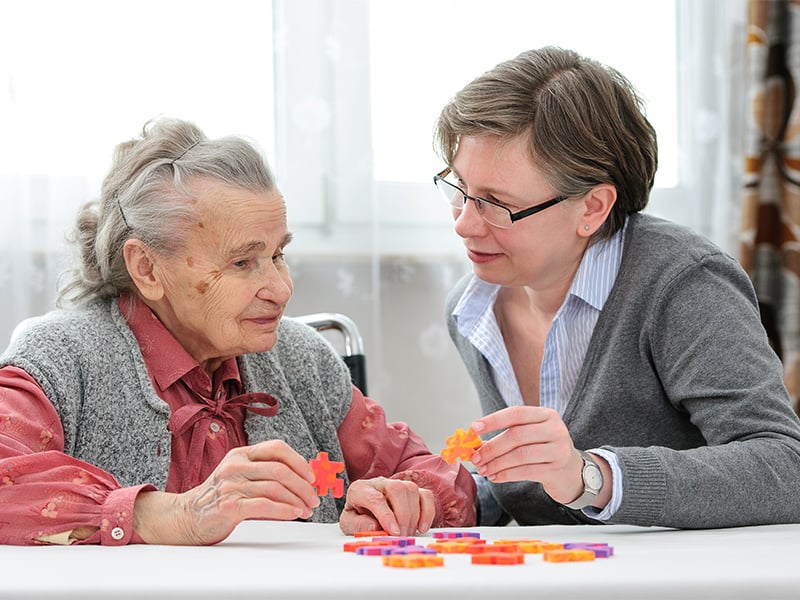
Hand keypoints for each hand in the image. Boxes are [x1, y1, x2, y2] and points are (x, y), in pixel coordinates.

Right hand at [133, 440, 319, 544]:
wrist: (187, 517)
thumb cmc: (219, 497)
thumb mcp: (240, 476)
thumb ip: (264, 473)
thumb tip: (302, 479)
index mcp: (241, 454)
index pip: (277, 448)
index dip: (299, 461)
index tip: (312, 476)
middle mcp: (236, 465)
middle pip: (281, 470)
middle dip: (303, 486)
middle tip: (314, 498)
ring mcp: (231, 484)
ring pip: (275, 488)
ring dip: (297, 500)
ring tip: (306, 510)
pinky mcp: (229, 505)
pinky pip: (264, 505)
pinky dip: (284, 509)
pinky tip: (294, 513)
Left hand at [339, 477, 435, 536]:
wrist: (363, 514)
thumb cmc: (357, 519)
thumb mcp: (349, 525)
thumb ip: (358, 526)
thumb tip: (374, 526)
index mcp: (360, 489)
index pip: (375, 498)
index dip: (386, 516)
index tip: (393, 532)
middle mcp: (379, 483)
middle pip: (397, 489)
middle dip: (402, 516)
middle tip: (401, 536)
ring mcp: (397, 484)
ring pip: (411, 490)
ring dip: (413, 516)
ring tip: (407, 534)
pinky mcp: (412, 491)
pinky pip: (425, 495)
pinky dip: (427, 512)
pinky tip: (422, 527)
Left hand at [470, 406, 586, 504]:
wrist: (572, 472)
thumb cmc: (544, 450)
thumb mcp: (530, 435)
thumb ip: (508, 435)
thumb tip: (476, 444)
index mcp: (546, 415)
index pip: (516, 413)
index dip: (493, 420)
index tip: (474, 428)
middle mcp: (555, 429)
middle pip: (516, 435)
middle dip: (492, 447)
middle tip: (476, 457)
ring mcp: (558, 449)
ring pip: (520, 455)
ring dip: (497, 463)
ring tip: (483, 469)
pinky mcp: (557, 469)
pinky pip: (526, 471)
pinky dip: (506, 474)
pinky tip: (495, 477)